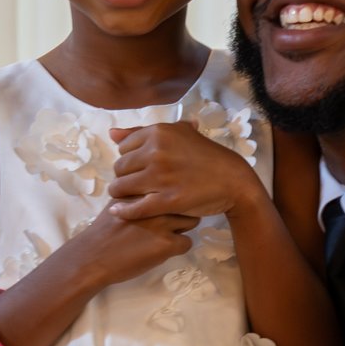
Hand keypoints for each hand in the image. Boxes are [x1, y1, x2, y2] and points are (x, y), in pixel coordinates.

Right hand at [74, 202, 196, 284]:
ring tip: (167, 236)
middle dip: (181, 211)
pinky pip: (187, 243)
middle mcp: (155, 202)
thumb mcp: (118, 203)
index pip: (172, 184)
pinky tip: (163, 250)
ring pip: (192, 220)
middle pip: (186, 201)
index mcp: (143, 190)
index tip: (168, 203)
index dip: (173, 195)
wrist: (93, 256)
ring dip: (183, 228)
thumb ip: (137, 196)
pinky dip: (178, 247)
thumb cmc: (103, 231)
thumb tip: (151, 191)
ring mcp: (163, 223)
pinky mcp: (167, 244)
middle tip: (169, 222)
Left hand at [108, 123, 262, 223]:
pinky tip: (119, 212)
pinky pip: (134, 208)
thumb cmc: (207, 156)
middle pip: (119, 168)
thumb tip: (111, 133)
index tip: (138, 168)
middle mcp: (157, 152)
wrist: (234, 180)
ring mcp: (161, 177)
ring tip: (130, 197)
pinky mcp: (167, 201)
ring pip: (121, 187)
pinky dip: (123, 212)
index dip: (128, 159)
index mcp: (159, 132)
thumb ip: (142, 133)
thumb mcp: (179, 134)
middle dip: (124, 177)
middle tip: (135, 184)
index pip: (123, 148)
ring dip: (122, 195)